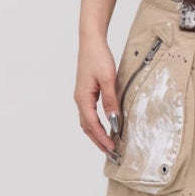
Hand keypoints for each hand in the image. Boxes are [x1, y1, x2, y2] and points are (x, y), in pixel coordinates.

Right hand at [76, 33, 118, 156]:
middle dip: (98, 141)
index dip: (103, 138)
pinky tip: (104, 127)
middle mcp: (80, 100)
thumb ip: (111, 100)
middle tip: (111, 153)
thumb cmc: (98, 57)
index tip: (112, 149)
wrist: (91, 42)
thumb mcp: (108, 79)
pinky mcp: (86, 93)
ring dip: (96, 134)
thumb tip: (114, 119)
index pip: (93, 125)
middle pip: (87, 127)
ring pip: (87, 122)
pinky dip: (95, 124)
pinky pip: (89, 114)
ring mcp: (81, 97)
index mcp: (83, 98)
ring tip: (108, 144)